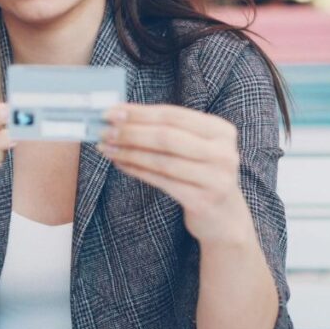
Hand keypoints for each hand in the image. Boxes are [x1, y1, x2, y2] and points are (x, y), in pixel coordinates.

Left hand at [97, 103, 251, 245]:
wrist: (224, 217)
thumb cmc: (200, 173)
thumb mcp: (195, 147)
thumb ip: (166, 129)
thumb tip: (121, 115)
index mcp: (221, 130)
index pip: (173, 115)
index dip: (139, 113)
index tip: (111, 112)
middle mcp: (223, 152)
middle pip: (166, 136)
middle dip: (131, 132)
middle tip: (104, 130)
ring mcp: (215, 178)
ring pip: (161, 160)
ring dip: (128, 152)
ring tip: (106, 147)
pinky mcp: (202, 201)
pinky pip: (161, 181)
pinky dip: (136, 170)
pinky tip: (120, 163)